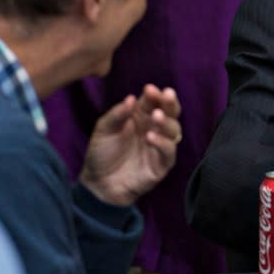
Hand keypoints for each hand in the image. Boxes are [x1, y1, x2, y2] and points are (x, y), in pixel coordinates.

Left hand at [80, 84, 181, 205]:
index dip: (155, 95)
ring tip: (156, 117)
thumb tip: (131, 98)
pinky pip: (169, 151)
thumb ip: (117, 114)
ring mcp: (159, 146)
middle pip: (170, 113)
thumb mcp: (103, 130)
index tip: (149, 89)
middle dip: (170, 103)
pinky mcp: (162, 164)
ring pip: (174, 130)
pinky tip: (151, 137)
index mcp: (141, 117)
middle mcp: (153, 129)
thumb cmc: (101, 153)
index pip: (154, 102)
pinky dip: (163, 143)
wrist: (98, 183)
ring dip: (167, 122)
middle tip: (167, 95)